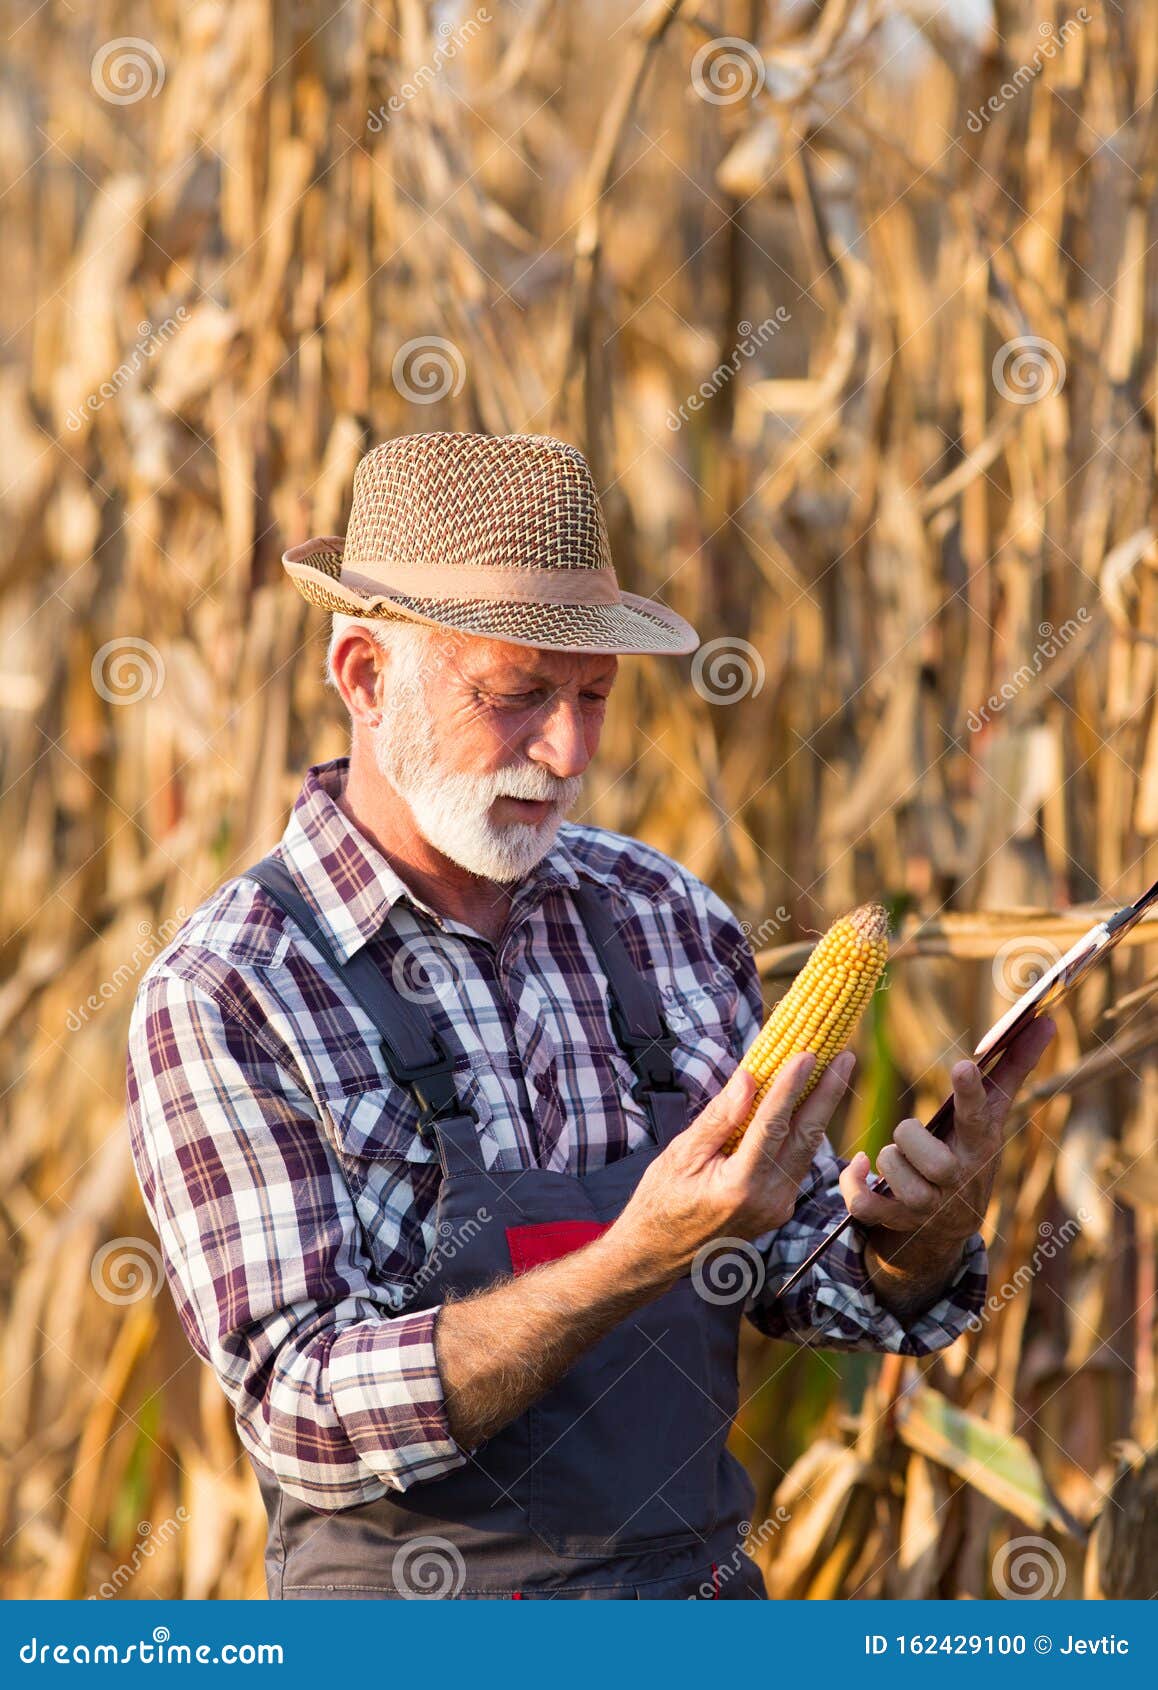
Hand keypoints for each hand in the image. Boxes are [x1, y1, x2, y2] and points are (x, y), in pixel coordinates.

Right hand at [613, 1048, 857, 1283]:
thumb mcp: (680, 1154)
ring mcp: (778, 1208)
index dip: (791, 1086)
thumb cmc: (661, 1200)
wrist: (658, 1253)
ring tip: (833, 1072)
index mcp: (739, 1186)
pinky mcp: (779, 1209)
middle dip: (827, 1093)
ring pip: (806, 1150)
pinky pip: (797, 1163)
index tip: (807, 1054)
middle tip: (845, 1057)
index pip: (773, 1126)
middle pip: (805, 1138)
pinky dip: (803, 1131)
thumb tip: (749, 1079)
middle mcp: (768, 1200)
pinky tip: (807, 1105)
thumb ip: (719, 1117)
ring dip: (821, 1109)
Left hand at [839, 1015, 1057, 1267]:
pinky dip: (855, 1186)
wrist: (951, 1224)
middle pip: (934, 1159)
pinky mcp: (896, 1220)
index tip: (962, 1066)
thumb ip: (1013, 1068)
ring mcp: (928, 1206)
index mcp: (980, 1147)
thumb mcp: (991, 1115)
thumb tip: (1045, 1020)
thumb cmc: (969, 1150)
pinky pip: (866, 1205)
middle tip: (911, 1135)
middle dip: (911, 1137)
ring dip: (888, 1162)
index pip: (979, 1119)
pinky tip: (859, 1168)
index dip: (970, 1095)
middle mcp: (958, 1180)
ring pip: (899, 1179)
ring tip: (896, 1159)